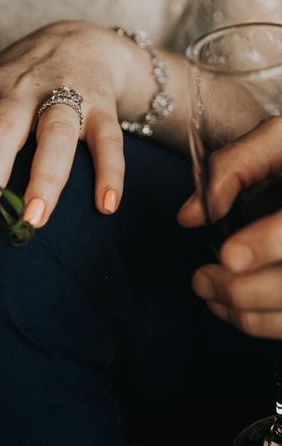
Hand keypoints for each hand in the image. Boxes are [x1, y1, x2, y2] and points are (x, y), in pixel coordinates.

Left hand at [0, 21, 134, 237]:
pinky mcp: (101, 103)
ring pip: (54, 132)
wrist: (78, 37)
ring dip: (45, 176)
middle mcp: (17, 89)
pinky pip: (108, 137)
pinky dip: (110, 170)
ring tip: (33, 221)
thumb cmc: (14, 76)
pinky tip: (106, 205)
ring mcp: (62, 93)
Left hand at [178, 117, 281, 337]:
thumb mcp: (279, 140)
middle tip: (201, 280)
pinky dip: (265, 324)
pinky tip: (235, 311)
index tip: (228, 254)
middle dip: (244, 290)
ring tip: (209, 294)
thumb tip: (190, 215)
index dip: (268, 243)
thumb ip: (234, 166)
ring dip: (249, 316)